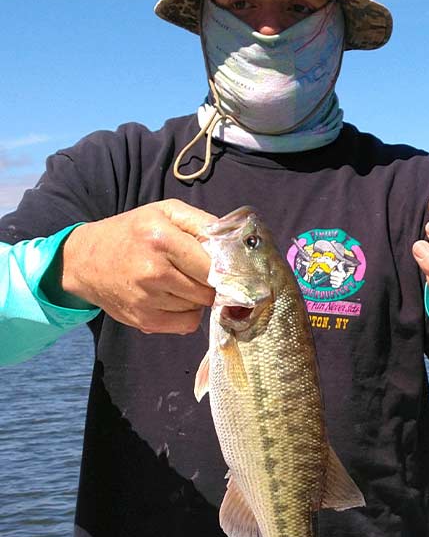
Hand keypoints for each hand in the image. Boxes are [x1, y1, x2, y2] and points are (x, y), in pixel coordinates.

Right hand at [61, 200, 217, 333]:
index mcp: (161, 239)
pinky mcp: (144, 320)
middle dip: (211, 283)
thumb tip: (234, 245)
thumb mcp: (166, 212)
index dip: (225, 268)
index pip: (214, 266)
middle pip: (209, 290)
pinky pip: (188, 324)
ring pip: (199, 306)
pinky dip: (188, 314)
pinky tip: (176, 299)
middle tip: (199, 273)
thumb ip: (203, 223)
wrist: (84, 261)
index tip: (226, 267)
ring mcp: (147, 299)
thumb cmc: (131, 232)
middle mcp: (154, 271)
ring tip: (180, 281)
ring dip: (197, 297)